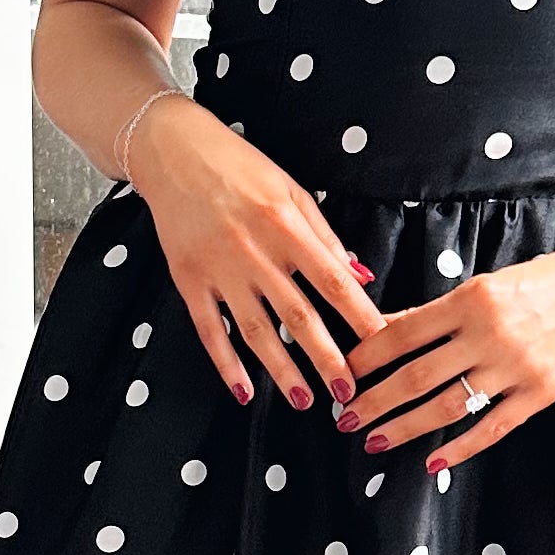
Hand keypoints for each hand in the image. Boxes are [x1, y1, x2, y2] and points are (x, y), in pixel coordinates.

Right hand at [127, 95, 387, 409]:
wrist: (174, 153)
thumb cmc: (241, 168)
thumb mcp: (292, 191)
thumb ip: (326, 237)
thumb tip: (361, 275)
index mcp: (286, 226)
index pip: (332, 281)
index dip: (358, 316)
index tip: (381, 345)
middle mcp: (254, 252)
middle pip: (298, 314)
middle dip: (326, 357)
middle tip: (348, 392)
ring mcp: (219, 269)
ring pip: (255, 330)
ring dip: (281, 370)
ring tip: (305, 401)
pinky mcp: (188, 280)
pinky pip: (209, 330)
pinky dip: (225, 364)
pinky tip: (243, 391)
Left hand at [345, 222, 554, 477]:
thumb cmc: (539, 282)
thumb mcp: (483, 286)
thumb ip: (434, 313)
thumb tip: (380, 330)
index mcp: (470, 300)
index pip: (404, 333)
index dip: (367, 356)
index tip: (342, 373)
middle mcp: (490, 334)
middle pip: (417, 375)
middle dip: (374, 400)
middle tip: (344, 419)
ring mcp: (516, 367)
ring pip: (447, 406)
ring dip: (405, 427)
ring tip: (373, 441)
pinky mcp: (540, 393)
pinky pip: (491, 427)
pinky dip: (459, 448)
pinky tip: (432, 461)